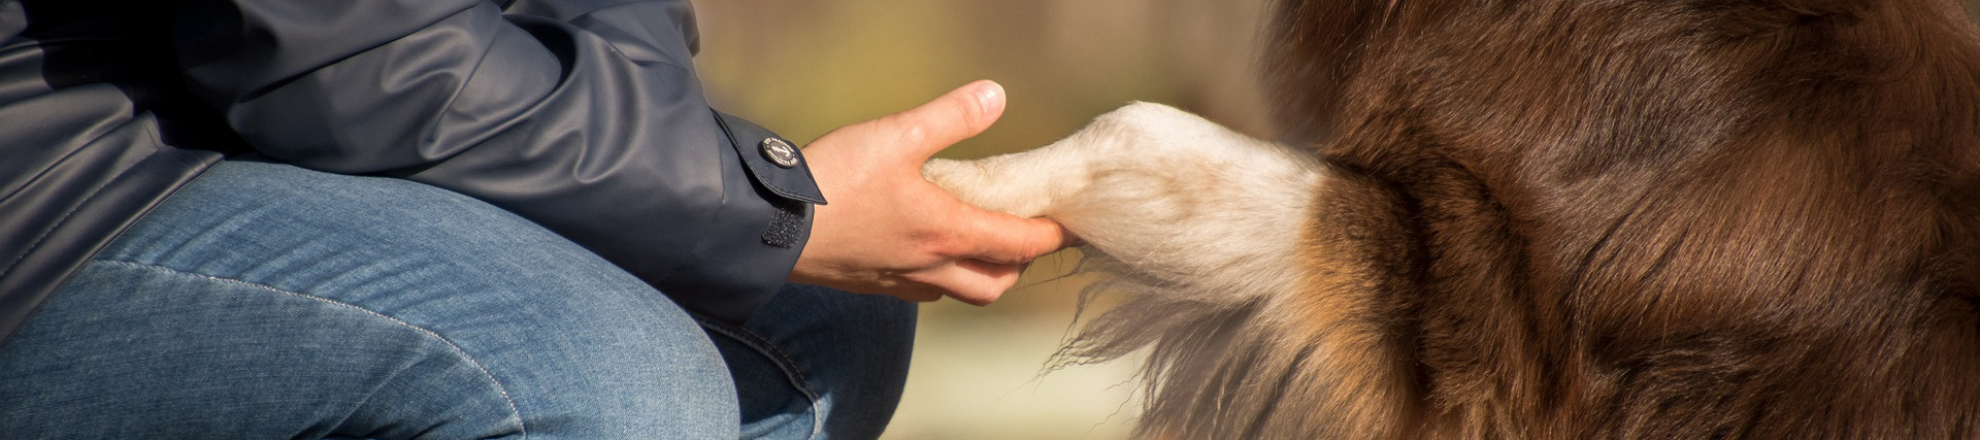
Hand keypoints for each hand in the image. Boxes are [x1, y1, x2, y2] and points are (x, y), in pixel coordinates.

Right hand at [791, 80, 1070, 304]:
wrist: (769, 226)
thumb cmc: (834, 183)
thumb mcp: (896, 136)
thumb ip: (950, 116)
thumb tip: (995, 96)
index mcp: (948, 232)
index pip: (1019, 245)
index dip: (1049, 236)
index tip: (1068, 226)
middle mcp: (931, 267)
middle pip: (994, 283)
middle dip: (1017, 265)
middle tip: (1025, 237)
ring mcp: (899, 281)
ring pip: (958, 291)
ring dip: (979, 274)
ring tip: (980, 243)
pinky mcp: (870, 284)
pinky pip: (921, 290)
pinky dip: (939, 275)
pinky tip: (925, 248)